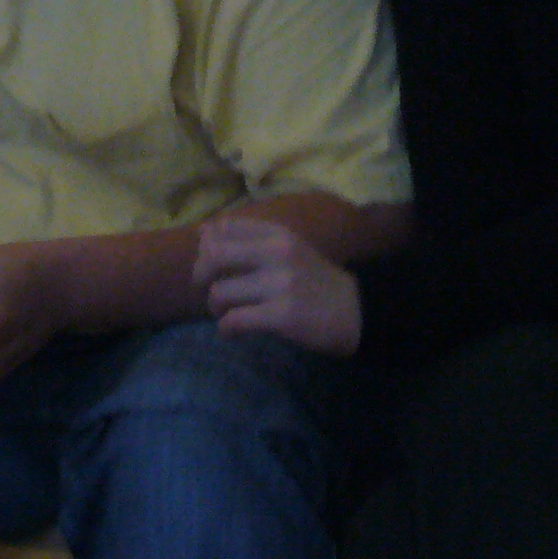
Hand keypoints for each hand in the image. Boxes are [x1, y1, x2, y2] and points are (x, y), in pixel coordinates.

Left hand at [193, 217, 360, 354]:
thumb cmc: (316, 281)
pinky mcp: (283, 315)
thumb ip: (249, 239)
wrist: (358, 312)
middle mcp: (278, 253)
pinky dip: (226, 328)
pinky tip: (233, 331)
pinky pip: (235, 320)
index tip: (210, 265)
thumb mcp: (288, 249)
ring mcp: (281, 284)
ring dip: (215, 307)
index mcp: (277, 234)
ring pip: (220, 292)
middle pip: (213, 256)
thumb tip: (203, 231)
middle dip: (199, 275)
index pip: (223, 228)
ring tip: (227, 313)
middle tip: (206, 289)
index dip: (205, 247)